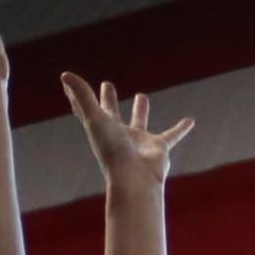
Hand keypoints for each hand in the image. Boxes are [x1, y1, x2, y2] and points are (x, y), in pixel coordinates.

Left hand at [62, 73, 194, 187]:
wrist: (135, 179)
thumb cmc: (113, 151)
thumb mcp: (95, 118)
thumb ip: (83, 96)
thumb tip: (64, 75)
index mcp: (100, 129)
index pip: (86, 108)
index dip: (78, 96)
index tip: (70, 83)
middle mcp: (118, 135)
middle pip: (111, 114)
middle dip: (108, 100)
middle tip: (107, 85)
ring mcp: (138, 142)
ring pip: (139, 123)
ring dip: (140, 111)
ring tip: (141, 96)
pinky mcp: (159, 148)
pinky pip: (172, 136)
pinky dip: (181, 129)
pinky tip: (190, 121)